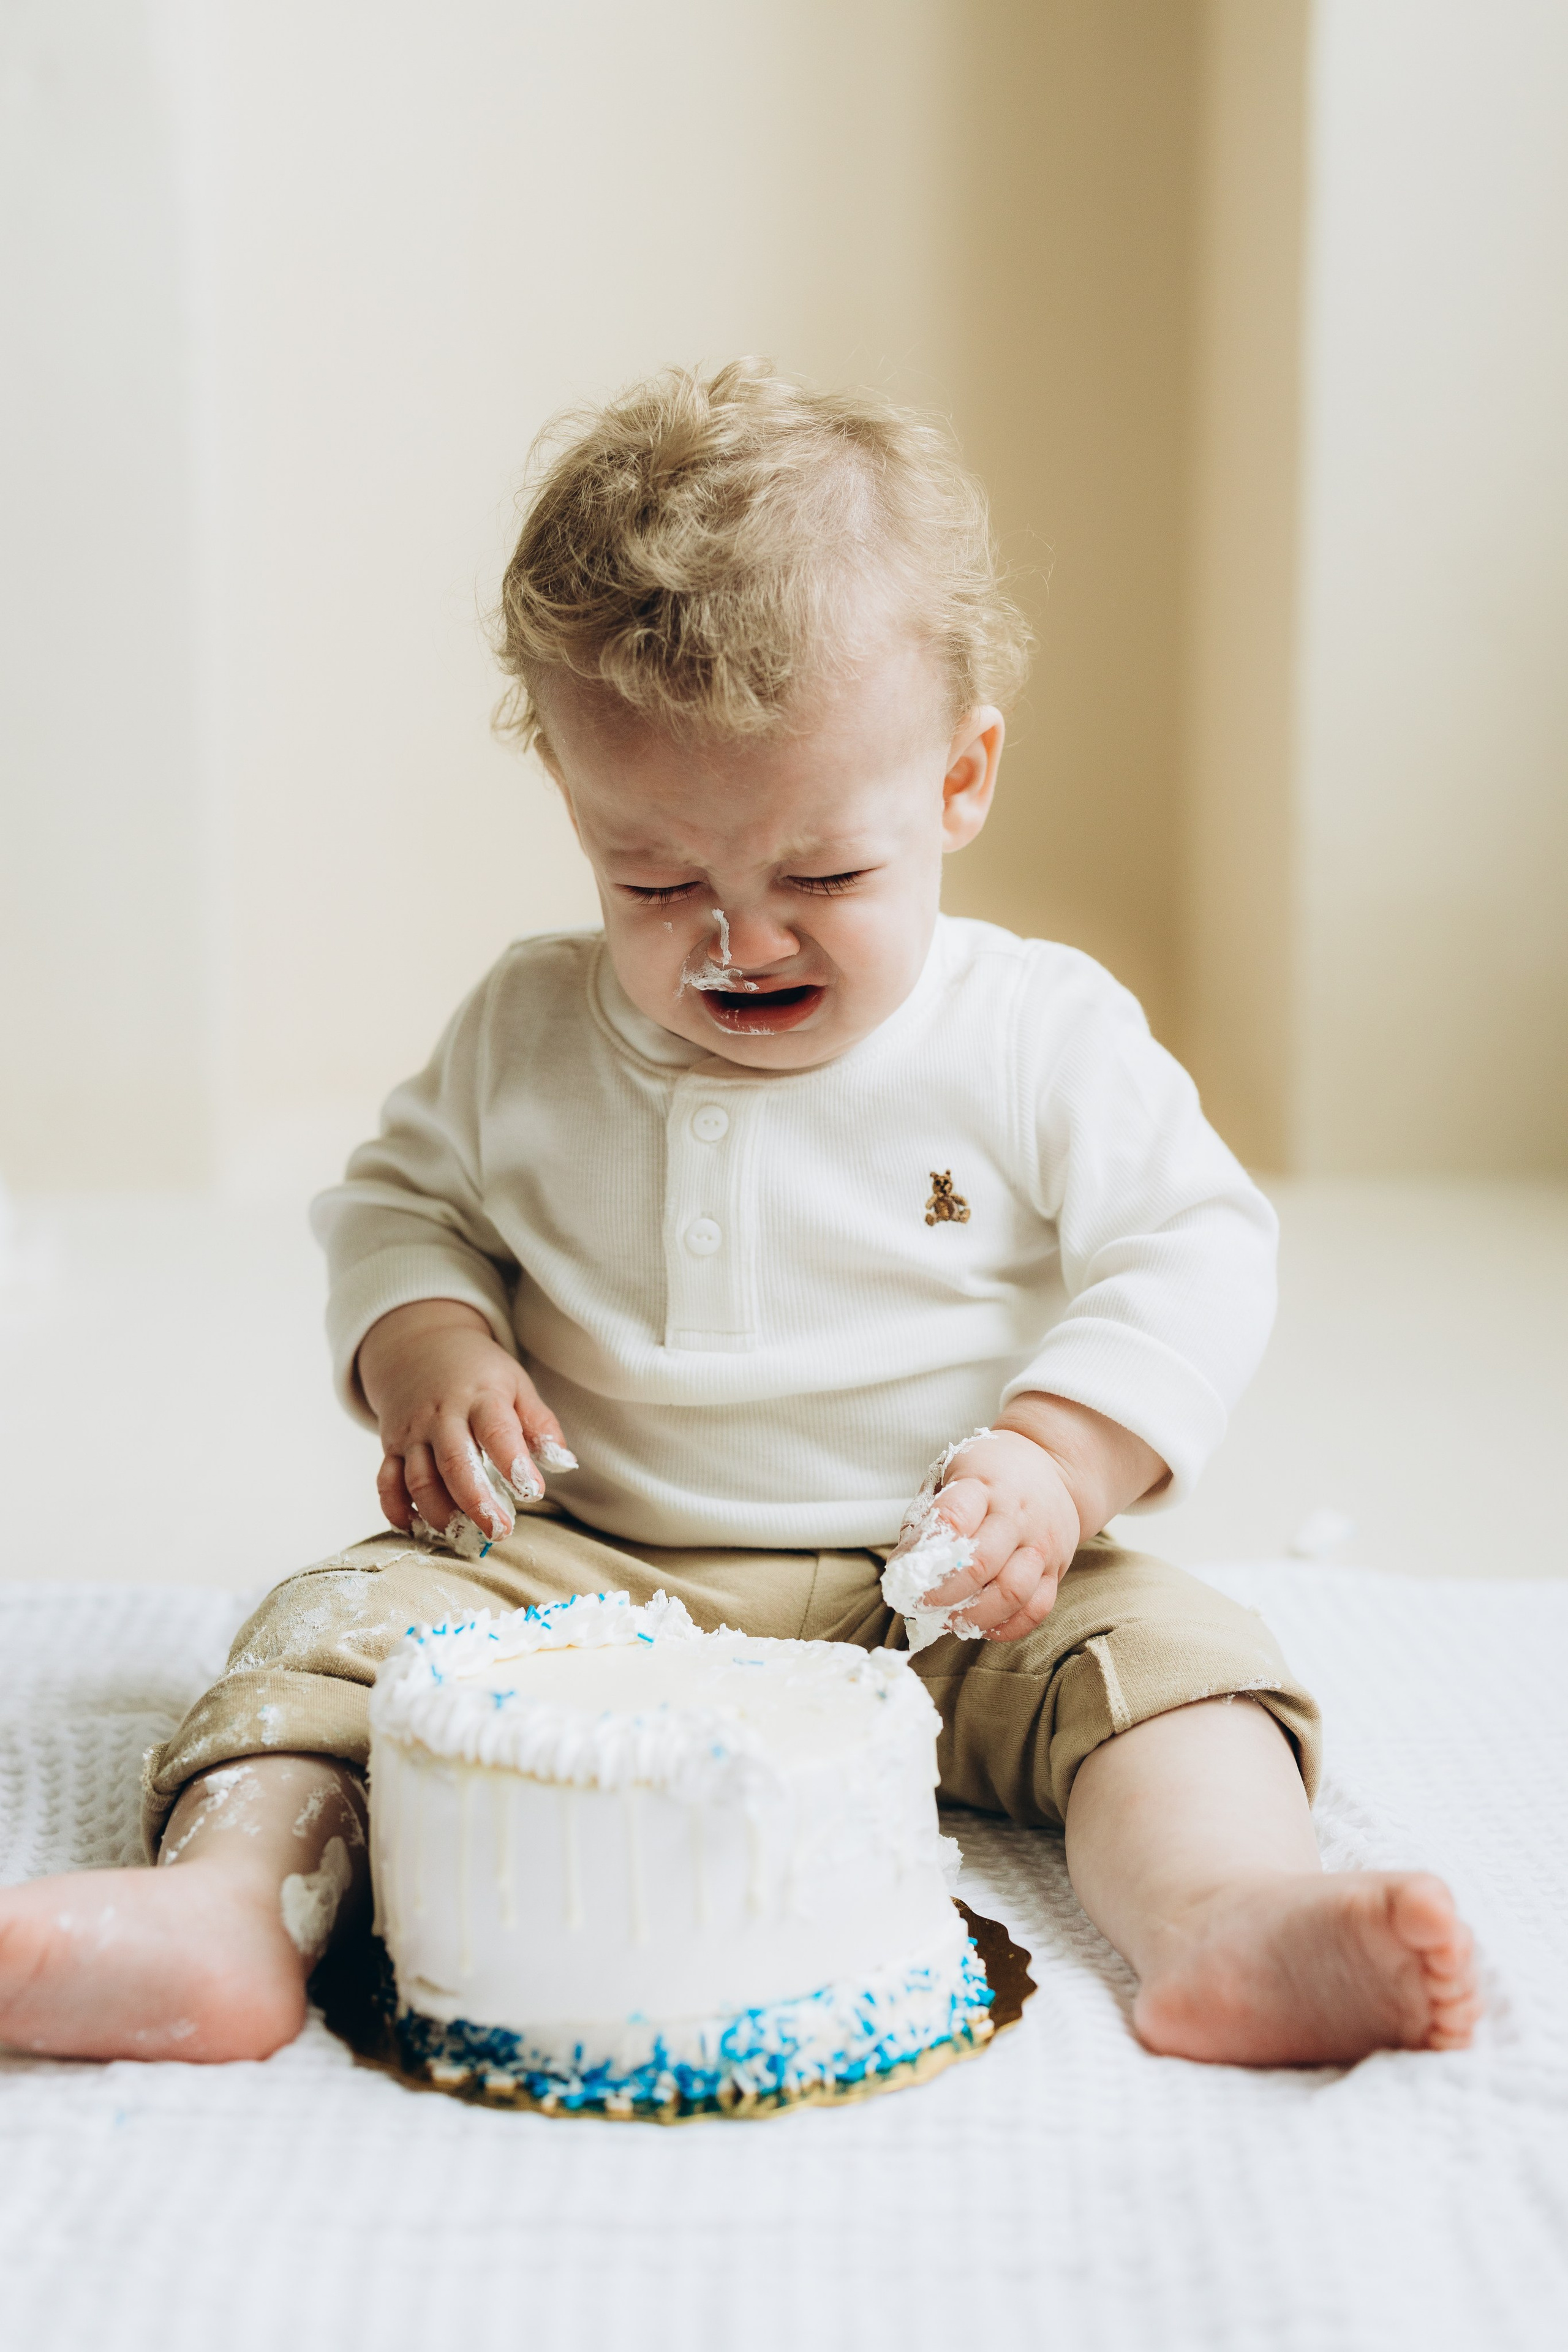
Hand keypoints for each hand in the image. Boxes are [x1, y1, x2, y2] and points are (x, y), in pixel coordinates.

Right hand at [357, 1299, 573, 1542]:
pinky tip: (415, 1528)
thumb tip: (562, 1462)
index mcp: (481, 1397)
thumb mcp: (516, 1384)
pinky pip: (387, 1482)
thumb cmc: (478, 1374)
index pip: (497, 1432)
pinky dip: (396, 1509)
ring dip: (439, 1513)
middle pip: (455, 1463)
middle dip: (476, 1503)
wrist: (420, 1346)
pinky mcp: (392, 1446)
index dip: (514, 1463)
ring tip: (462, 1536)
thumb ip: (540, 1423)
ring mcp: (413, 1432)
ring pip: (419, 1479)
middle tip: (500, 1532)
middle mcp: (442, 1415)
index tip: (532, 1492)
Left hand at [912, 1429, 1081, 1641]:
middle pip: (980, 1565)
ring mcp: (1041, 1545)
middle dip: (942, 1594)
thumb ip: (928, 1516)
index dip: (923, 1552)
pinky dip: (1006, 1627)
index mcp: (985, 1485)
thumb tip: (904, 1567)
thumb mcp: (954, 1473)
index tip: (902, 1570)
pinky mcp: (1056, 1570)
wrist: (1054, 1466)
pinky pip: (1036, 1609)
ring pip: (1012, 1593)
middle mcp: (1017, 1516)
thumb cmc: (991, 1473)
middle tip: (920, 1605)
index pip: (953, 1519)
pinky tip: (982, 1625)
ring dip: (974, 1616)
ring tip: (948, 1620)